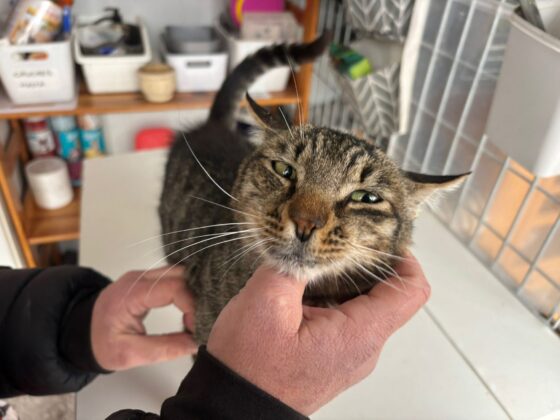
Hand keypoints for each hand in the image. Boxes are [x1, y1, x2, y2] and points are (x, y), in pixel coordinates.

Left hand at [91, 266, 196, 370]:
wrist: (79, 331)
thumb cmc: (100, 342)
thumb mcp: (129, 354)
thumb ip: (164, 348)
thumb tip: (196, 343)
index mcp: (131, 293)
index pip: (174, 287)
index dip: (191, 306)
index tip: (196, 327)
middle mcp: (139, 277)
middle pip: (181, 275)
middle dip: (197, 297)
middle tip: (202, 321)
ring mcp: (144, 275)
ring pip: (181, 273)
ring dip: (194, 293)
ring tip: (196, 318)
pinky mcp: (148, 279)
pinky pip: (175, 277)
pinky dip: (187, 291)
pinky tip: (190, 309)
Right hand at [207, 254, 429, 414]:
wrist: (234, 408)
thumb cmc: (251, 367)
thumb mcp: (266, 302)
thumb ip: (292, 264)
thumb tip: (307, 239)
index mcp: (359, 333)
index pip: (411, 290)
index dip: (403, 258)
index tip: (380, 237)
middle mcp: (363, 346)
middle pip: (387, 293)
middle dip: (364, 262)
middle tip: (335, 240)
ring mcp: (348, 353)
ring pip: (363, 304)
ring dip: (342, 278)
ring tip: (312, 262)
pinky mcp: (331, 355)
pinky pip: (343, 318)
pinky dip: (329, 295)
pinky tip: (301, 286)